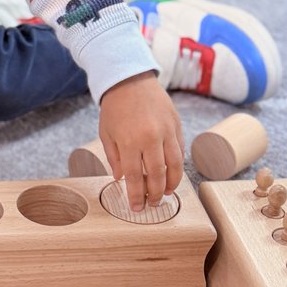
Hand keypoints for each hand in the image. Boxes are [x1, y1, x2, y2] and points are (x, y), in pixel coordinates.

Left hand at [98, 73, 184, 211]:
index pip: (134, 178)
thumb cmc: (114, 108)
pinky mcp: (176, 124)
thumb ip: (114, 158)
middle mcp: (151, 138)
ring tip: (166, 193)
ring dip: (171, 183)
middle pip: (157, 175)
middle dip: (155, 194)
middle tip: (153, 204)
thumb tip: (121, 180)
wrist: (130, 79)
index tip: (137, 208)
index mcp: (130, 142)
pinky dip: (177, 165)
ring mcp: (166, 131)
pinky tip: (171, 173)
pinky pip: (180, 150)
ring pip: (175, 165)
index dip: (137, 196)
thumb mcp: (106, 134)